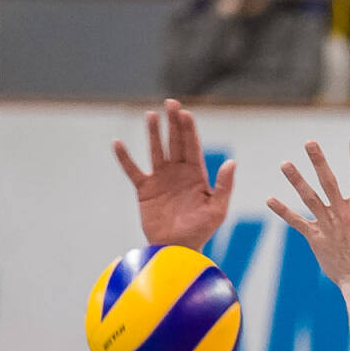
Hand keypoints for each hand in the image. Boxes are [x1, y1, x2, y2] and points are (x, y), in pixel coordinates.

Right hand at [113, 99, 235, 250]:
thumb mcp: (217, 210)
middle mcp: (178, 173)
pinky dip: (125, 158)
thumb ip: (224, 186)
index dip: (189, 130)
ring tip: (151, 114)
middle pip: (175, 143)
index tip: (186, 113)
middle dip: (174, 123)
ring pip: (156, 151)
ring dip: (153, 133)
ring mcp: (161, 179)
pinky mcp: (145, 189)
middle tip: (171, 102)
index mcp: (197, 176)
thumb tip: (231, 163)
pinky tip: (118, 143)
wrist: (177, 248)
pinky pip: (132, 170)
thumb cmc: (201, 231)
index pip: (193, 147)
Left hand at [267, 138, 349, 289]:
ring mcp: (327, 225)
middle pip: (328, 182)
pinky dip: (283, 211)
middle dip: (319, 160)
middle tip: (310, 142)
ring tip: (285, 163)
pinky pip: (297, 222)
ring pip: (308, 198)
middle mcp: (342, 213)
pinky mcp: (315, 238)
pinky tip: (270, 199)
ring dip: (296, 180)